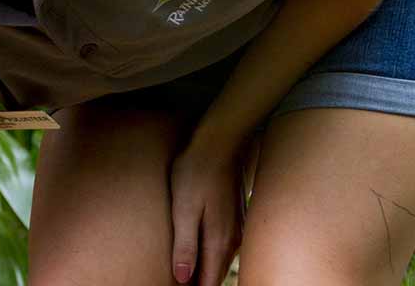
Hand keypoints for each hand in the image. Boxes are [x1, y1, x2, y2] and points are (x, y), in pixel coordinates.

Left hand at [170, 142, 245, 284]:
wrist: (218, 143)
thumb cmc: (195, 172)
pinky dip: (210, 255)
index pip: (209, 282)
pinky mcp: (233, 217)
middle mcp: (232, 239)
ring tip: (186, 276)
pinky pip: (222, 246)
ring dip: (205, 270)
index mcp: (219, 241)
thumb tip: (182, 279)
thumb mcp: (183, 209)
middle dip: (200, 282)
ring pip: (220, 260)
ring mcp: (235, 228)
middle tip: (178, 284)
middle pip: (216, 274)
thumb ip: (185, 245)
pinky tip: (198, 252)